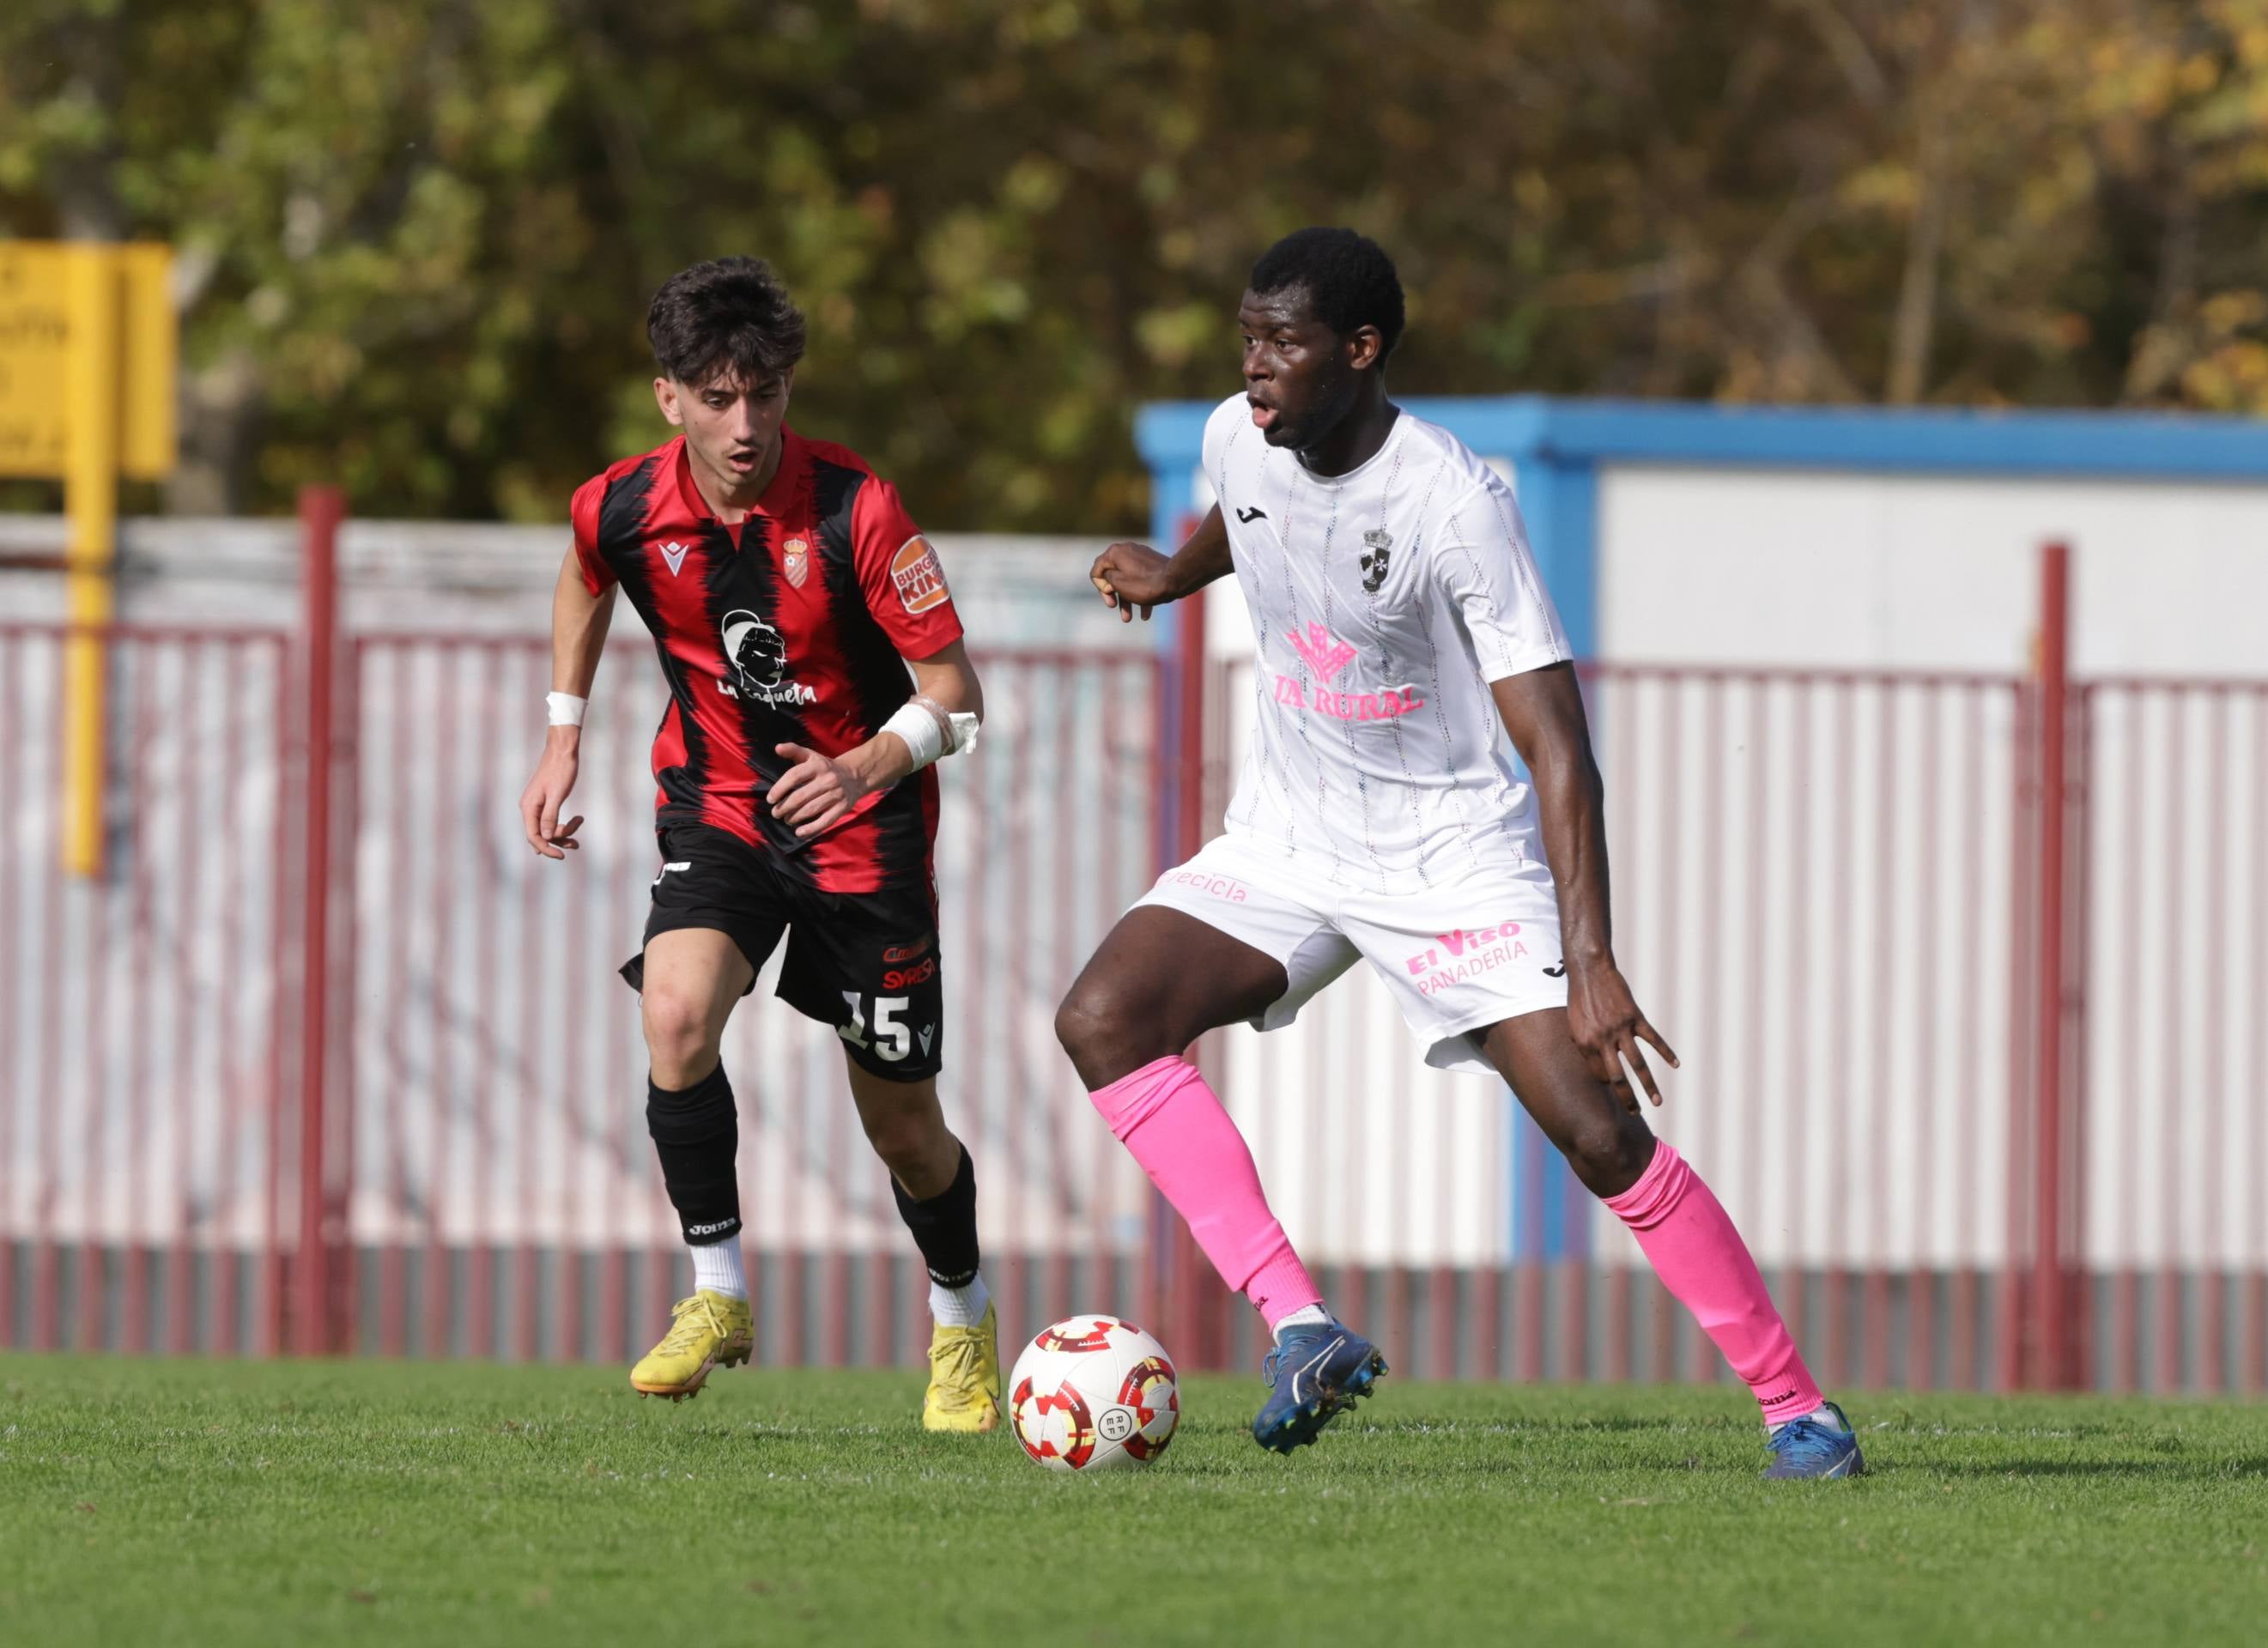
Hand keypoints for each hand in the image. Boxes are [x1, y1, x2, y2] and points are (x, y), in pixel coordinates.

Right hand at [518, 730, 584, 859]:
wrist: (563, 750)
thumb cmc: (561, 769)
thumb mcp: (558, 794)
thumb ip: (550, 816)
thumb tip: (546, 837)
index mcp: (529, 807)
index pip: (533, 837)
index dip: (546, 849)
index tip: (562, 856)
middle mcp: (529, 807)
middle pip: (541, 835)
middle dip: (558, 840)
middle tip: (577, 843)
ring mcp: (536, 805)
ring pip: (547, 828)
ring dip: (563, 832)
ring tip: (580, 823)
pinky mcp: (544, 801)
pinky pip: (550, 819)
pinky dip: (562, 823)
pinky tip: (576, 821)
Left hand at [768, 742, 870, 837]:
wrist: (855, 775)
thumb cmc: (825, 767)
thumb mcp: (811, 756)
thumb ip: (793, 751)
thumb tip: (777, 748)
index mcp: (818, 765)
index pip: (794, 776)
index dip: (779, 788)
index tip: (770, 799)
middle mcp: (827, 779)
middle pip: (800, 796)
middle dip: (784, 807)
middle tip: (775, 813)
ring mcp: (836, 794)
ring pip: (810, 810)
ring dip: (794, 817)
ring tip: (786, 819)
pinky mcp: (842, 808)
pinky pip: (825, 821)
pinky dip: (811, 828)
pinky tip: (799, 832)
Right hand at [1088, 541, 1176, 621]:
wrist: (1176, 579)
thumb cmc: (1145, 584)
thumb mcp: (1117, 583)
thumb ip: (1106, 578)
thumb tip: (1107, 575)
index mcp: (1114, 553)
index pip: (1097, 571)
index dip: (1101, 588)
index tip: (1111, 600)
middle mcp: (1126, 550)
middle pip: (1112, 576)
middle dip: (1114, 596)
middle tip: (1115, 608)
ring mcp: (1140, 556)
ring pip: (1128, 580)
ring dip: (1127, 600)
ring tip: (1129, 619)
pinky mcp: (1152, 563)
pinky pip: (1141, 579)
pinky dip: (1140, 594)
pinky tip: (1146, 614)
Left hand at [1565, 959, 1679, 1112]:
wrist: (1590, 972)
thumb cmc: (1579, 1000)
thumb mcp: (1573, 1026)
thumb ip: (1584, 1047)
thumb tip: (1595, 1068)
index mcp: (1585, 1044)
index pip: (1599, 1076)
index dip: (1608, 1086)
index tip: (1615, 1093)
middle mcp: (1603, 1040)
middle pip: (1617, 1078)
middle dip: (1627, 1099)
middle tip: (1635, 1115)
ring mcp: (1621, 1029)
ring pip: (1638, 1064)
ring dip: (1649, 1085)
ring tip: (1657, 1102)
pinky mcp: (1635, 1018)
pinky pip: (1653, 1039)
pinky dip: (1666, 1052)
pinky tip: (1676, 1065)